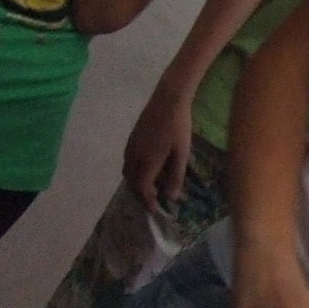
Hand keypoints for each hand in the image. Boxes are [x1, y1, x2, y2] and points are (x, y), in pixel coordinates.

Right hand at [122, 84, 193, 212]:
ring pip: (127, 171)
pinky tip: (146, 167)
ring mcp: (131, 146)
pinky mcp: (131, 138)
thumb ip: (176, 176)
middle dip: (140, 193)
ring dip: (136, 182)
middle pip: (132, 182)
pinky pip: (127, 160)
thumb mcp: (182, 153)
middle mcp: (135, 155)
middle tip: (153, 199)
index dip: (148, 200)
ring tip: (150, 185)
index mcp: (148, 161)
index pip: (143, 188)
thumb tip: (171, 197)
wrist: (168, 99)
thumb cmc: (179, 126)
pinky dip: (133, 170)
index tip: (155, 208)